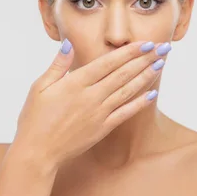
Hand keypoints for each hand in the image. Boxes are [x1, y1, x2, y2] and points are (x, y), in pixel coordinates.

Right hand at [13, 39, 170, 166]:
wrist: (37, 152)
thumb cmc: (34, 118)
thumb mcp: (39, 87)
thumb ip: (58, 65)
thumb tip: (68, 44)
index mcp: (75, 83)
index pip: (108, 62)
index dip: (129, 52)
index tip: (145, 43)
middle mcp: (90, 96)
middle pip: (123, 74)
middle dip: (145, 59)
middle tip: (162, 48)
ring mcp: (98, 113)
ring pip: (128, 91)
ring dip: (146, 76)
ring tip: (161, 64)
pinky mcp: (102, 128)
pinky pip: (125, 113)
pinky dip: (140, 103)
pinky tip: (153, 93)